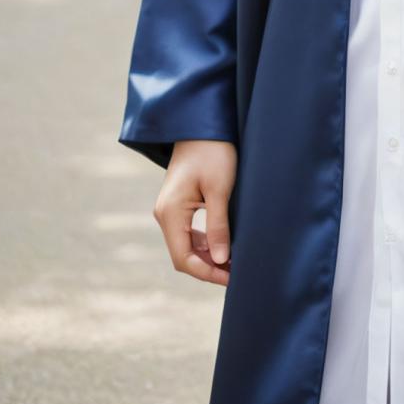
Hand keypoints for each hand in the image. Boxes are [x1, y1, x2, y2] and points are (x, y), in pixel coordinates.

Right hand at [152, 139, 236, 285]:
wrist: (202, 125)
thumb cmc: (212, 152)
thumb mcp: (219, 189)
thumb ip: (218, 226)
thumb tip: (221, 261)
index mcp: (170, 213)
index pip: (184, 258)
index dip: (208, 273)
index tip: (232, 279)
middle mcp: (165, 214)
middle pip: (183, 255)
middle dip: (209, 268)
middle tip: (238, 274)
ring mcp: (170, 210)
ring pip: (186, 246)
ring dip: (208, 257)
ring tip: (235, 263)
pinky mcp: (178, 205)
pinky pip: (188, 233)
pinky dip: (205, 244)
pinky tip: (225, 247)